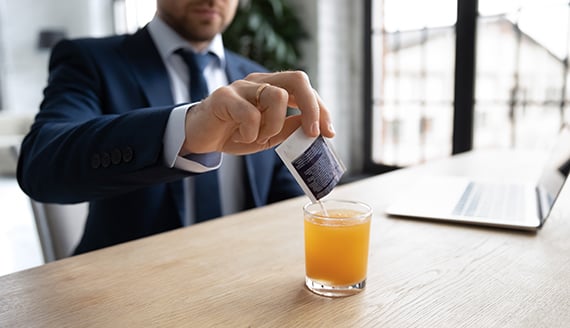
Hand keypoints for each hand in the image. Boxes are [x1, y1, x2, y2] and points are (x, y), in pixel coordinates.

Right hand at [182, 71, 334, 154]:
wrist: (200, 137)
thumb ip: (289, 129)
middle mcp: (260, 82)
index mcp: (273, 88)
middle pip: (298, 79)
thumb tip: (313, 128)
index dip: (321, 109)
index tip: (329, 133)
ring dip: (274, 126)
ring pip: (277, 96)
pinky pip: (250, 114)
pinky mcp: (223, 97)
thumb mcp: (268, 135)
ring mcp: (241, 87)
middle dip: (312, 108)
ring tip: (259, 138)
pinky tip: (242, 138)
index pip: (305, 89)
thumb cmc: (235, 133)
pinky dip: (251, 133)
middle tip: (313, 134)